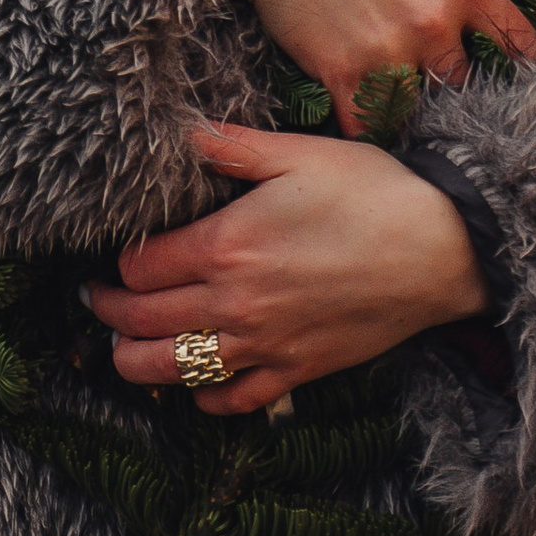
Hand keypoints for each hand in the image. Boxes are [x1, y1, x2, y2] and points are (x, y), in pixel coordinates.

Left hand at [88, 120, 487, 414]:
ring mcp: (264, 345)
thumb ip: (232, 146)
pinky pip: (231, 402)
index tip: (111, 256)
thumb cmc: (373, 192)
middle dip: (109, 314)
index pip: (140, 268)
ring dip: (135, 363)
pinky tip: (195, 382)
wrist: (440, 250)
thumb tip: (182, 134)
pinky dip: (202, 398)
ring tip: (123, 347)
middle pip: (142, 324)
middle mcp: (235, 304)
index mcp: (227, 244)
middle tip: (95, 300)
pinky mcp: (295, 372)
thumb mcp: (299, 153)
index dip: (117, 263)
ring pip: (172, 373)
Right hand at [223, 0, 535, 133]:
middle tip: (448, 83)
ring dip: (417, 105)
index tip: (519, 71)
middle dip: (460, 81)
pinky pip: (370, 122)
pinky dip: (373, 124)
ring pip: (422, 104)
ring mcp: (389, 51)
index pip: (515, 37)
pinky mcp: (344, 73)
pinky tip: (372, 117)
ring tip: (412, 105)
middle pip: (467, 79)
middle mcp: (433, 22)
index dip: (522, 57)